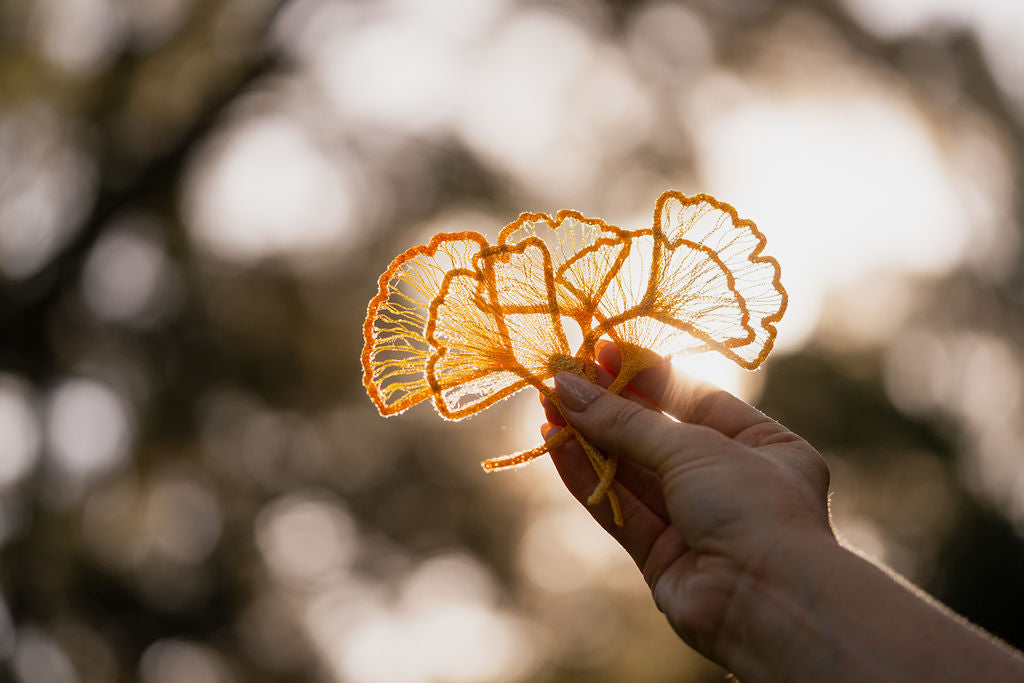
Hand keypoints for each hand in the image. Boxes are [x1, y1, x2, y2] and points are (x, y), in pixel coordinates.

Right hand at [541, 342, 833, 660]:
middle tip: (561, 376)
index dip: (645, 374)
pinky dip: (585, 477)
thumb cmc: (752, 506)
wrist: (767, 603)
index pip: (693, 397)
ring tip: (546, 405)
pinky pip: (619, 507)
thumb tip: (568, 386)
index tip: (600, 351)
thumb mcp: (693, 447)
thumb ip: (626, 420)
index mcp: (764, 446)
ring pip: (632, 471)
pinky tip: (554, 445)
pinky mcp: (663, 556)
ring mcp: (696, 521)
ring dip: (588, 439)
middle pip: (656, 434)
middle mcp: (730, 481)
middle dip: (608, 406)